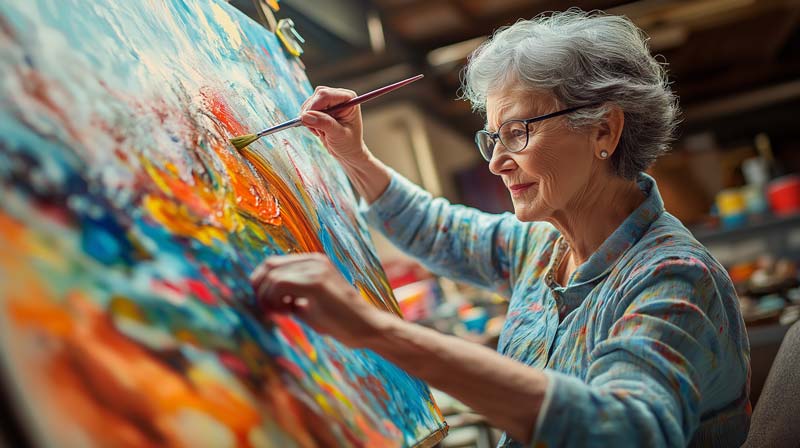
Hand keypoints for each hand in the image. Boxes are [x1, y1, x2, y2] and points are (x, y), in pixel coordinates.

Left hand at [249, 253, 383, 346]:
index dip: (261, 283)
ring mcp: (316, 268)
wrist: (366, 328)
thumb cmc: (337, 320)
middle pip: (269, 266)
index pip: (273, 263)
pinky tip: (289, 313)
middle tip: (269, 311)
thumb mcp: (307, 303)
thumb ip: (288, 295)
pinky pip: (280, 285)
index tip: (266, 305)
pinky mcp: (316, 282)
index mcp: (313, 261)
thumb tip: (262, 296)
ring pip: (272, 277)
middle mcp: (314, 259)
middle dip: (260, 290)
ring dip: (268, 299)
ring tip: (283, 314)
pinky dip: (275, 301)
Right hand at [299, 87, 367, 163]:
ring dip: (309, 117)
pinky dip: (307, 120)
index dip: (314, 106)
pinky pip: (307, 109)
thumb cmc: (348, 143)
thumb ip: (324, 123)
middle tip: (316, 129)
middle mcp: (339, 96)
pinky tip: (317, 130)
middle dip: (311, 112)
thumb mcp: (338, 134)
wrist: (348, 152)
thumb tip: (305, 116)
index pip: (325, 95)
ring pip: (310, 102)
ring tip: (320, 132)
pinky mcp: (322, 108)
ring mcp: (330, 101)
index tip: (308, 121)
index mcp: (348, 99)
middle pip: (317, 96)